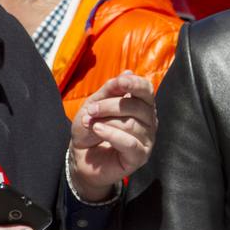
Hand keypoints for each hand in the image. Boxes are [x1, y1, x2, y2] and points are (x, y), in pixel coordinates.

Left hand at [68, 71, 156, 200]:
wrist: (80, 156)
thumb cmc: (90, 128)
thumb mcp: (94, 103)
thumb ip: (110, 90)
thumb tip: (128, 73)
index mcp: (141, 104)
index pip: (146, 90)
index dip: (135, 84)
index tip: (119, 82)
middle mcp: (149, 121)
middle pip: (137, 106)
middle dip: (110, 106)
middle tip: (90, 110)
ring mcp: (147, 139)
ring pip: (131, 124)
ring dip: (106, 121)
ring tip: (90, 124)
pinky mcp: (140, 156)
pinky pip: (130, 143)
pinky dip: (112, 134)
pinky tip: (98, 130)